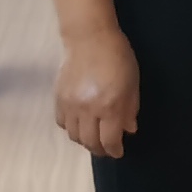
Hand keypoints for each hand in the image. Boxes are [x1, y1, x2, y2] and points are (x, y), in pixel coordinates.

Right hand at [54, 25, 141, 158]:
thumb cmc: (118, 59)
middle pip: (90, 142)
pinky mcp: (58, 98)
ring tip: (94, 137)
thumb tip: (129, 130)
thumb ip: (130, 109)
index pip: (109, 140)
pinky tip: (80, 124)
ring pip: (74, 136)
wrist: (90, 39)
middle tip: (106, 148)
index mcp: (110, 106)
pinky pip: (62, 123)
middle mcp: (88, 109)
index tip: (118, 152)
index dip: (114, 150)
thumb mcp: (132, 83)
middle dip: (100, 149)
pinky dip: (71, 128)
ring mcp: (70, 105)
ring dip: (85, 140)